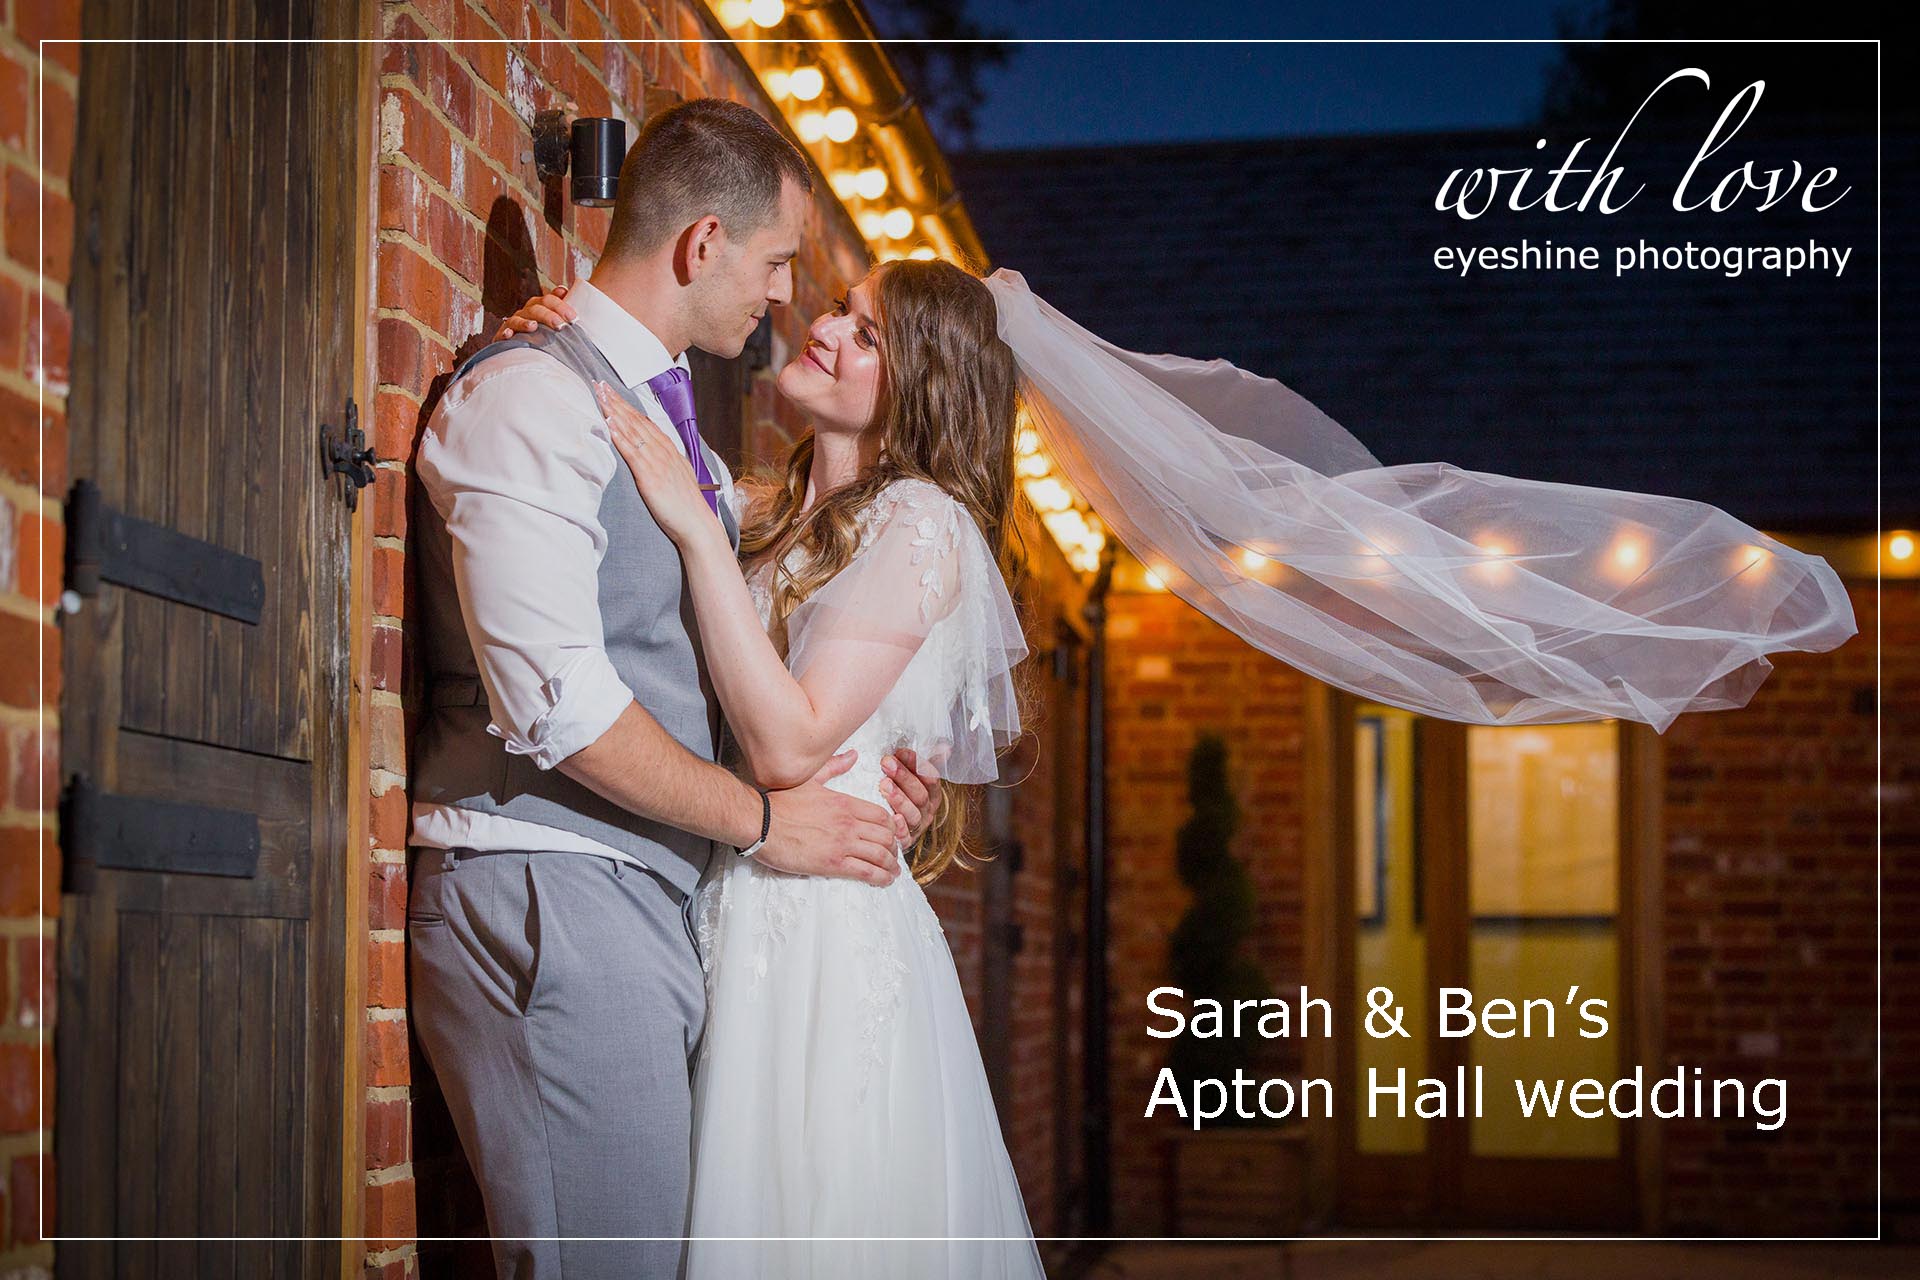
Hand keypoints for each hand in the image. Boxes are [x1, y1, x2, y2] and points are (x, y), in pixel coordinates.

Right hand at [494, 283, 576, 340]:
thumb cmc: (547, 337)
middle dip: (548, 315)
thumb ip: (563, 310)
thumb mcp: (558, 325)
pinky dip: (505, 333)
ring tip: (534, 327)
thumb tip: (563, 290)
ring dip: (525, 322)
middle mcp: (526, 312)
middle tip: (560, 325)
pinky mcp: (503, 336)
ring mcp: (514, 323)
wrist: (526, 354)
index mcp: (540, 307)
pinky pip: (503, 332)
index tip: (574, 318)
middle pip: (535, 308)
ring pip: (518, 318)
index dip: (561, 306)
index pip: (549, 300)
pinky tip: (509, 335)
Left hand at [594, 379, 718, 548]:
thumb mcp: (678, 476)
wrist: (698, 525)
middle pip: (636, 420)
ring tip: (599, 395)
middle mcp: (663, 452)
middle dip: (616, 401)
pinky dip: (620, 436)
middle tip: (599, 383)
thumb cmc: (686, 505)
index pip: (644, 422)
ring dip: (614, 411)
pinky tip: (609, 424)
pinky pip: (632, 452)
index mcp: (669, 450)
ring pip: (632, 431)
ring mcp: (657, 463)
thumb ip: (665, 462)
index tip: (612, 392)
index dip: (627, 405)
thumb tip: (652, 455)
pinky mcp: (650, 477)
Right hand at [756, 751, 900, 886]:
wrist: (759, 821)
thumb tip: (853, 755)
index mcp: (846, 802)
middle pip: (886, 836)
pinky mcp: (833, 863)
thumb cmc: (780, 801)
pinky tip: (884, 881)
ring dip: (891, 865)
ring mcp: (842, 843)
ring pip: (880, 855)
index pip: (882, 815)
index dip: (891, 827)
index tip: (890, 835)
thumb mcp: (811, 778)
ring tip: (892, 872)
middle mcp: (849, 822)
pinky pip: (866, 872)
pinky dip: (881, 878)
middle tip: (892, 856)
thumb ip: (834, 767)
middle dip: (893, 847)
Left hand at [880, 748, 944, 843]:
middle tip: (887, 763)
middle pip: (920, 794)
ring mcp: (917, 826)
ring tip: (884, 785)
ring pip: (913, 813)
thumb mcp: (913, 778)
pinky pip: (905, 836)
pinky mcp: (905, 841)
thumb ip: (924, 763)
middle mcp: (927, 810)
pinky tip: (893, 817)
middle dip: (904, 777)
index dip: (917, 764)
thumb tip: (946, 748)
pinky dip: (900, 827)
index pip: (930, 777)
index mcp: (933, 793)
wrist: (885, 827)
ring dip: (899, 799)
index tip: (900, 751)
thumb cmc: (900, 796)